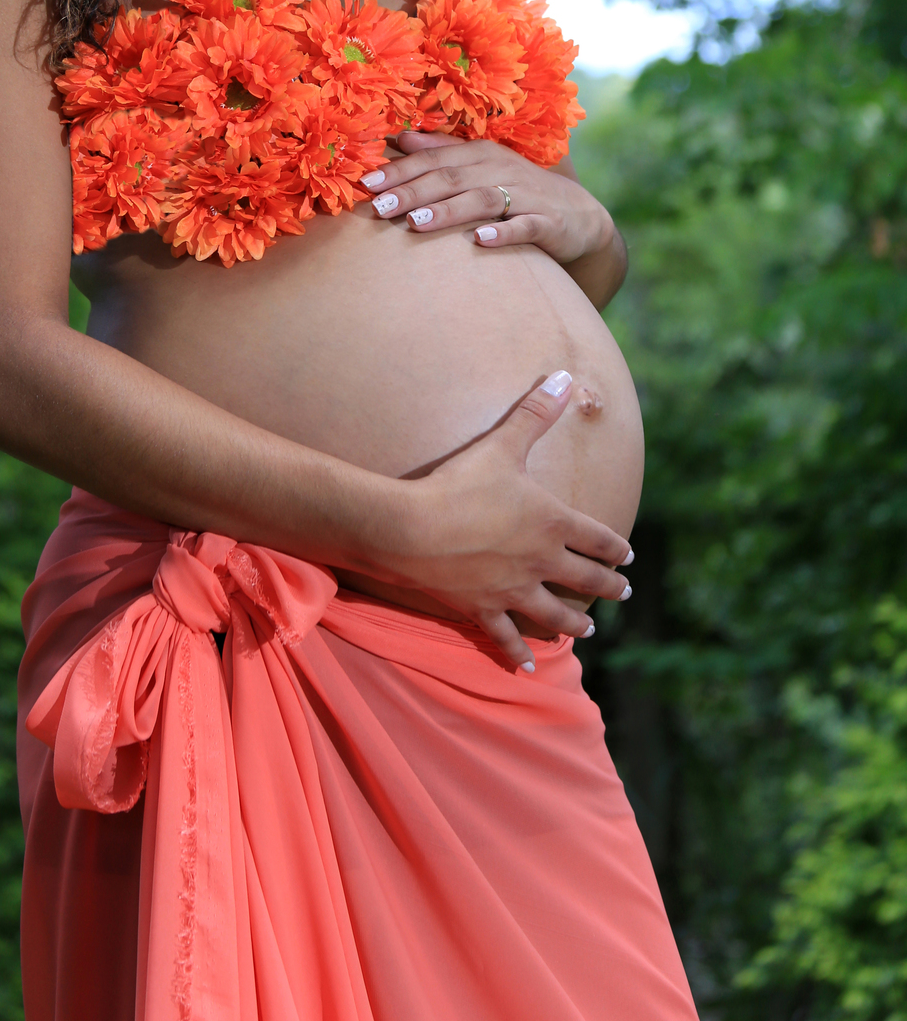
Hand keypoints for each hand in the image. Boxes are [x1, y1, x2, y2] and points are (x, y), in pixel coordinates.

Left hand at [362, 131, 613, 264]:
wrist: (579, 216)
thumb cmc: (517, 190)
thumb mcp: (480, 167)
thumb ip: (442, 152)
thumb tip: (400, 137)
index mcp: (480, 155)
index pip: (433, 160)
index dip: (400, 170)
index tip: (366, 183)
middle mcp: (500, 170)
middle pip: (450, 179)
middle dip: (412, 192)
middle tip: (378, 207)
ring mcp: (526, 196)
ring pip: (482, 200)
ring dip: (447, 212)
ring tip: (414, 225)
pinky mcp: (547, 222)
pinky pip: (525, 227)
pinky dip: (503, 233)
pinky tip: (480, 241)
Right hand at [385, 373, 633, 670]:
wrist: (414, 529)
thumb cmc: (460, 483)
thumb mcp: (502, 443)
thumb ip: (535, 412)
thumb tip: (563, 375)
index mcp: (552, 523)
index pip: (597, 537)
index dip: (616, 547)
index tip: (628, 556)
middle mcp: (542, 562)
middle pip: (586, 579)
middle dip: (608, 586)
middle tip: (623, 592)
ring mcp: (514, 591)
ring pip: (555, 615)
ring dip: (574, 623)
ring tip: (588, 631)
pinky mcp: (483, 609)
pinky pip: (505, 637)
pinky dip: (517, 655)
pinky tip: (527, 669)